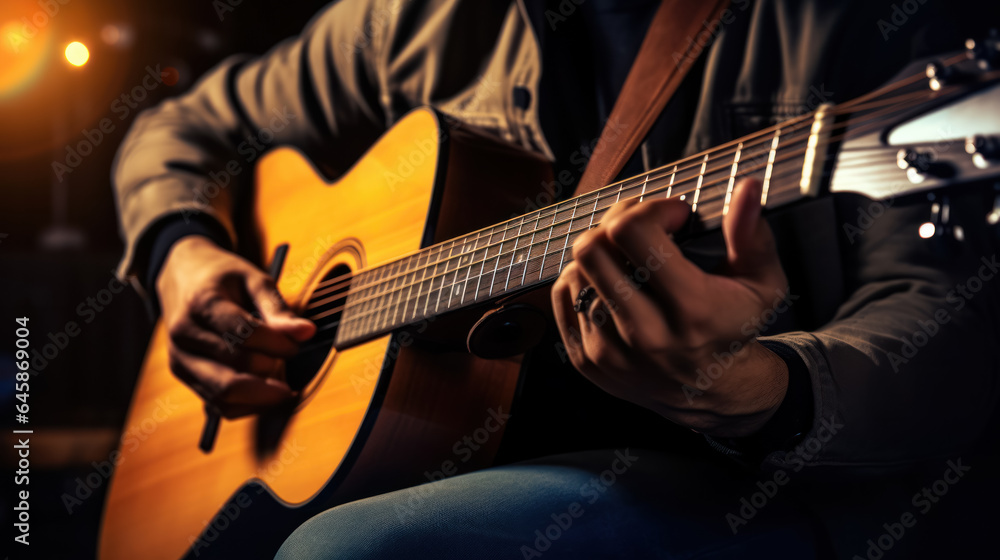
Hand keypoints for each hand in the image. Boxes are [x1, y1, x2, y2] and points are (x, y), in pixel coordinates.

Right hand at [156, 236, 315, 417]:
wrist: (183, 279)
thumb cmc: (223, 278)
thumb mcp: (252, 278)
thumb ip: (278, 308)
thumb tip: (307, 333)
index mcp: (201, 304)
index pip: (244, 335)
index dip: (277, 344)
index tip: (296, 342)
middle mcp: (184, 336)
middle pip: (235, 370)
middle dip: (271, 370)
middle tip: (288, 359)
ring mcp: (180, 360)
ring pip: (226, 395)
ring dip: (262, 394)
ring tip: (282, 380)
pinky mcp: (185, 377)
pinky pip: (220, 405)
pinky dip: (249, 405)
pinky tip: (267, 390)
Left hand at [551, 179, 789, 436]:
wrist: (708, 392)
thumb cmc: (732, 329)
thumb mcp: (761, 284)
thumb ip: (752, 235)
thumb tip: (746, 189)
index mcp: (691, 310)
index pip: (634, 232)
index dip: (651, 207)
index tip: (672, 215)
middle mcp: (645, 334)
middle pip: (593, 248)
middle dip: (617, 222)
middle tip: (642, 227)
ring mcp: (609, 350)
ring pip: (575, 270)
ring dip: (600, 252)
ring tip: (628, 257)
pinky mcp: (585, 359)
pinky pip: (563, 295)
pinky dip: (582, 278)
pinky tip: (610, 280)